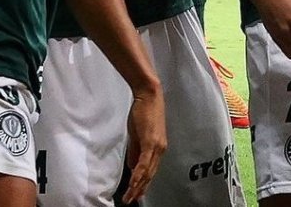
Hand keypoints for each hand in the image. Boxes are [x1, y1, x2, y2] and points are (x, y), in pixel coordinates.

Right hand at [122, 84, 166, 203]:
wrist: (148, 94)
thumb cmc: (143, 111)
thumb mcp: (138, 134)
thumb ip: (136, 151)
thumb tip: (133, 167)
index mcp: (158, 147)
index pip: (151, 170)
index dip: (144, 183)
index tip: (137, 194)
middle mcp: (160, 149)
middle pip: (150, 174)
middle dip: (140, 189)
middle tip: (132, 200)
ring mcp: (157, 146)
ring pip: (147, 172)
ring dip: (138, 186)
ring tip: (129, 197)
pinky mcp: (151, 142)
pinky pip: (144, 163)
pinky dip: (138, 175)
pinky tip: (133, 184)